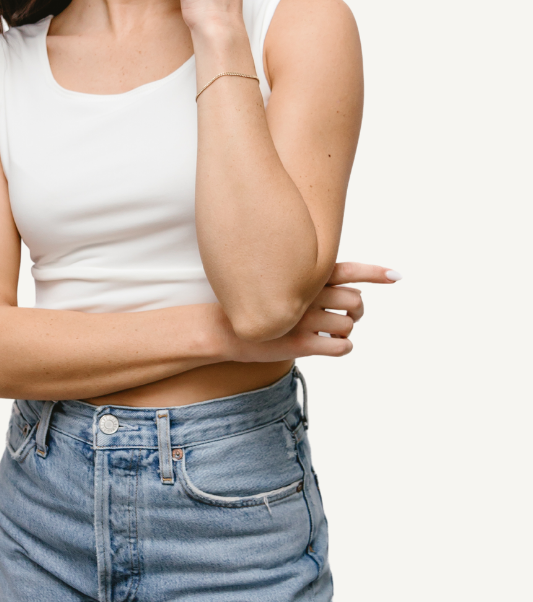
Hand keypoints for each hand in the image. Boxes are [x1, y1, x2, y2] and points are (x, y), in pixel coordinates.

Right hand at [223, 261, 400, 362]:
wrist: (221, 327)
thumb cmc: (254, 302)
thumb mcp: (279, 282)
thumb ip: (307, 280)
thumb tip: (336, 284)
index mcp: (304, 275)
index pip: (348, 269)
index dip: (376, 272)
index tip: (397, 276)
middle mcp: (307, 294)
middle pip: (356, 302)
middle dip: (356, 311)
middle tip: (345, 316)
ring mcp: (304, 319)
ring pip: (349, 325)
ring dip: (346, 331)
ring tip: (329, 332)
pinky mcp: (301, 344)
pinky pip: (341, 347)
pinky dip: (342, 347)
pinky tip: (328, 345)